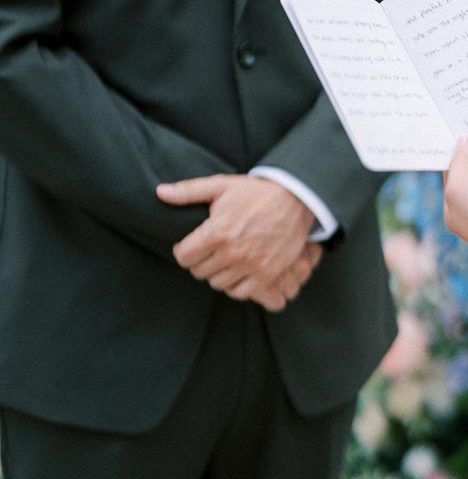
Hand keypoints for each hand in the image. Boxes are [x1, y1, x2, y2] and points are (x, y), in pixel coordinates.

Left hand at [156, 174, 322, 311]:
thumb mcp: (221, 186)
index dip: (183, 250)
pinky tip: (237, 271)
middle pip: (198, 271)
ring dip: (216, 273)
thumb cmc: (255, 192)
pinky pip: (241, 292)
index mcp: (217, 232)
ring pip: (217, 283)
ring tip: (222, 260)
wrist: (296, 199)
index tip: (191, 245)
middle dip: (199, 261)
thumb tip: (159, 193)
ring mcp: (251, 265)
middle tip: (208, 250)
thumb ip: (188, 192)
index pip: (183, 256)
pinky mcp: (268, 274)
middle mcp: (232, 253)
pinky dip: (235, 285)